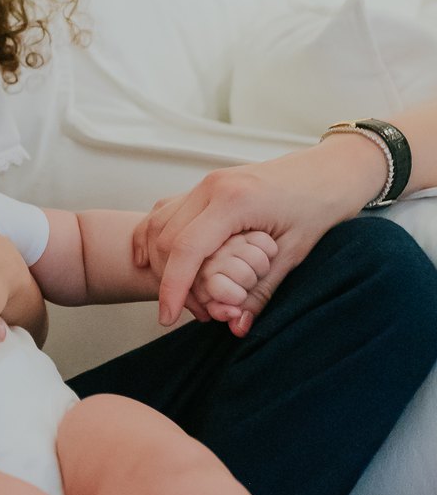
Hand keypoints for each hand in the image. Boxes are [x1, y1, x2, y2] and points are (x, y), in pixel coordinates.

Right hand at [132, 137, 385, 331]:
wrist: (333, 169)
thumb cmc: (322, 203)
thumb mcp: (295, 252)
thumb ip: (262, 290)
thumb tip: (238, 325)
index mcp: (233, 200)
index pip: (185, 249)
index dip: (173, 288)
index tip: (168, 317)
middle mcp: (212, 186)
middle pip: (165, 238)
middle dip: (168, 279)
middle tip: (189, 310)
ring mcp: (208, 182)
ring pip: (161, 225)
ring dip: (164, 261)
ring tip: (186, 292)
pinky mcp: (210, 185)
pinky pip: (171, 213)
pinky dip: (165, 240)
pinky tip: (167, 261)